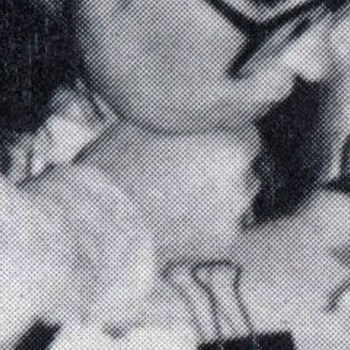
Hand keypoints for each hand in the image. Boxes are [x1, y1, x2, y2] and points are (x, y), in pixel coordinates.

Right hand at [79, 121, 260, 263]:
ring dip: (220, 196)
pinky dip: (210, 225)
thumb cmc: (117, 165)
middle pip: (244, 166)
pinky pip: (225, 227)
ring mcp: (235, 212)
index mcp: (229, 141)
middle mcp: (241, 176)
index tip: (201, 143)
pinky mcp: (224, 241)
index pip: (247, 132)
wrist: (102, 221)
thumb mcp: (153, 120)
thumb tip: (199, 109)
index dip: (221, 137)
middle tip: (186, 171)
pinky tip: (180, 219)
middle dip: (223, 167)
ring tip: (180, 197)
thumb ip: (188, 116)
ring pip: (239, 198)